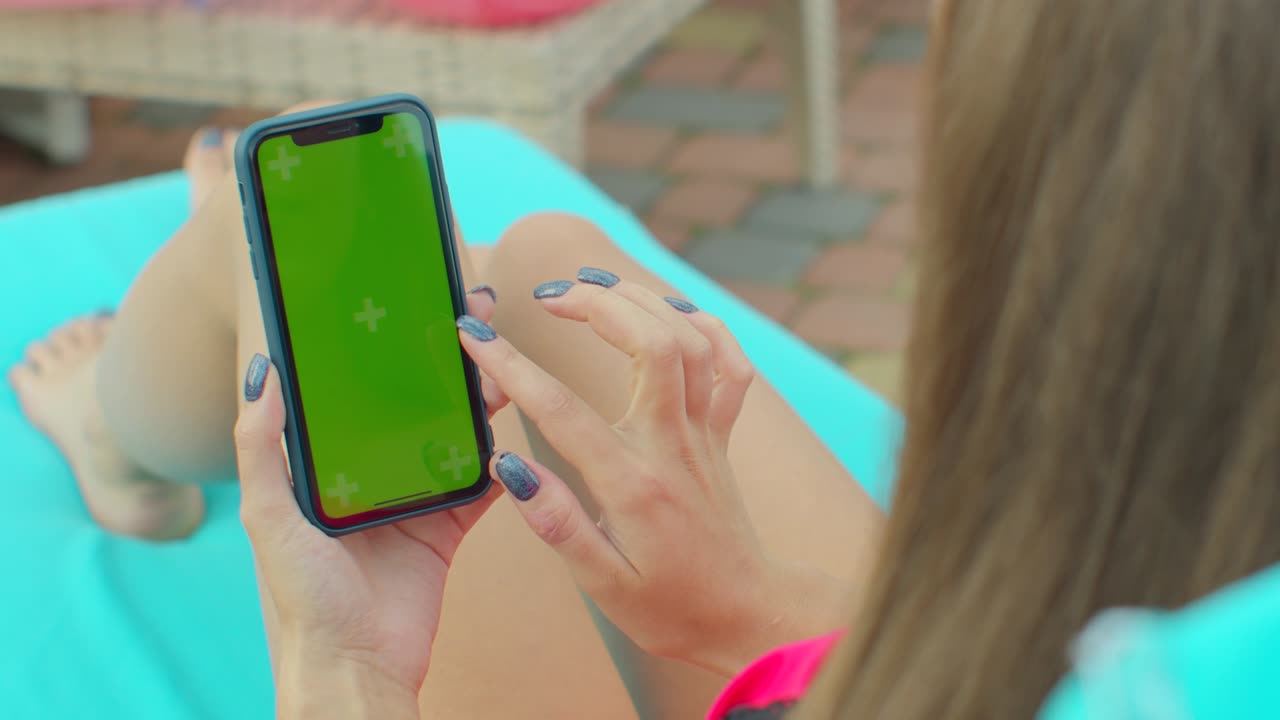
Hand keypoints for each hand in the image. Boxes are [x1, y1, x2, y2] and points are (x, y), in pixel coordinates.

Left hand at [235, 288, 509, 717]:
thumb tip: (265, 373)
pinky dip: (499, 461)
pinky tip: (512, 426)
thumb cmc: (303, 600)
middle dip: (437, 363)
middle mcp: (370, 476)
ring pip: (450, 437)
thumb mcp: (270, 518)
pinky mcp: (448, 529)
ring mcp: (412, 500)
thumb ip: (261, 448)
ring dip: (474, 402)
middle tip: (467, 315)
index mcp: (324, 469)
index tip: (397, 304)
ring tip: (496, 362)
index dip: (374, 351)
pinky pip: (480, 487)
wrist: (356, 669)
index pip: (351, 395)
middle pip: (410, 407)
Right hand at [456, 270, 845, 677]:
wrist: (745, 614)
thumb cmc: (671, 606)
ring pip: (690, 343)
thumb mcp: (604, 585)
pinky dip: (705, 327)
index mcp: (632, 485)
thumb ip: (558, 524)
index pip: (562, 412)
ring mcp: (703, 435)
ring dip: (643, 301)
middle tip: (546, 295)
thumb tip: (512, 469)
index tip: (473, 337)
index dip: (511, 368)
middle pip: (650, 346)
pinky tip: (669, 308)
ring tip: (593, 285)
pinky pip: (729, 365)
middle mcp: (673, 447)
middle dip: (596, 305)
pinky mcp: (722, 435)